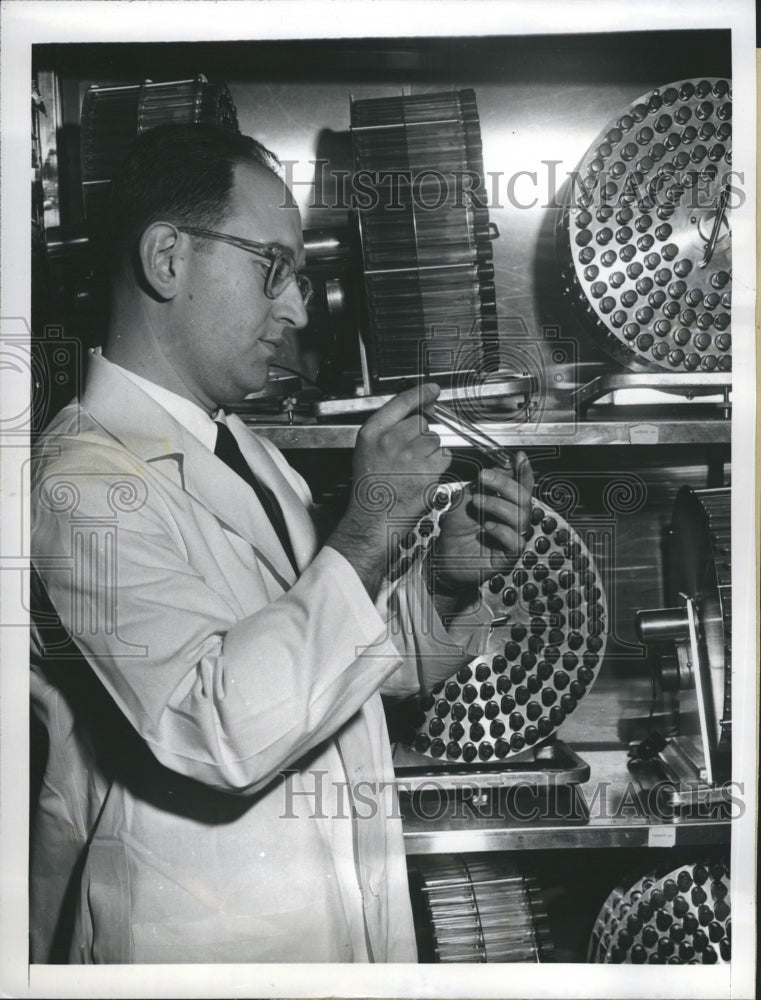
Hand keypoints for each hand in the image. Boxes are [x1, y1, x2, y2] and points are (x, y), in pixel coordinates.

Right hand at [327, 383, 450, 596]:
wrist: (373, 519)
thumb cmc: (370, 489)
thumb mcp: (367, 451)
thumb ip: (387, 430)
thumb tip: (418, 415)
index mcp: (373, 432)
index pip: (402, 402)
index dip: (421, 393)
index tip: (433, 389)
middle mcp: (391, 440)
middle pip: (422, 423)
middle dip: (421, 436)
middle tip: (410, 456)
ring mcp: (410, 455)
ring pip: (436, 440)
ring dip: (431, 452)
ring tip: (415, 468)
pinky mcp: (428, 471)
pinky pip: (445, 457)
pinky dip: (440, 465)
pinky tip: (425, 475)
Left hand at [432, 451, 533, 590]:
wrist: (443, 554)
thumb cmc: (455, 529)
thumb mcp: (465, 499)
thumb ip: (482, 484)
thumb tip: (500, 467)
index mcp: (505, 503)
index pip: (522, 485)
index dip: (524, 471)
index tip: (520, 458)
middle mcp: (512, 519)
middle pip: (524, 498)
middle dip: (504, 483)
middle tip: (483, 476)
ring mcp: (512, 536)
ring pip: (521, 517)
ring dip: (498, 505)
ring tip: (476, 501)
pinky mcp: (508, 555)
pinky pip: (515, 541)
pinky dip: (502, 530)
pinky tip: (487, 526)